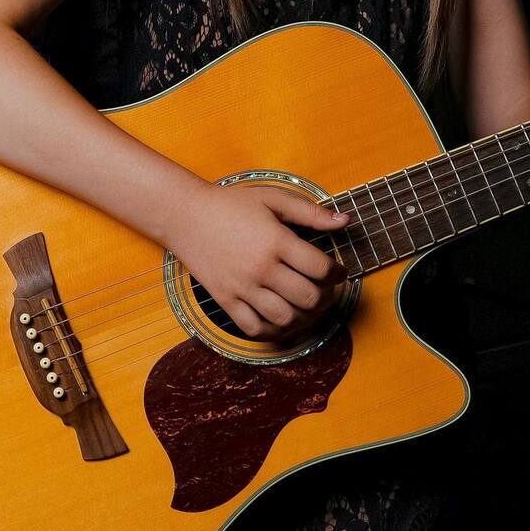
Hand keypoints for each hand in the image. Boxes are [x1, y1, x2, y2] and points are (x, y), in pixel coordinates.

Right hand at [167, 183, 349, 341]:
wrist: (185, 215)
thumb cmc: (230, 204)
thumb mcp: (272, 199)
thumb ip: (310, 212)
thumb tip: (344, 221)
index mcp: (275, 240)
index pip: (320, 268)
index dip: (337, 272)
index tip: (338, 271)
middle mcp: (260, 268)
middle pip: (308, 298)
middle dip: (326, 297)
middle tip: (326, 290)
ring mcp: (242, 287)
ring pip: (285, 318)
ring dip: (304, 317)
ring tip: (306, 306)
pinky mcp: (225, 300)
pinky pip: (255, 329)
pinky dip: (273, 331)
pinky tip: (281, 318)